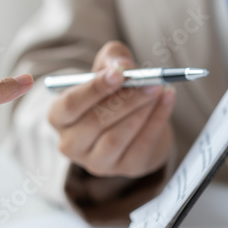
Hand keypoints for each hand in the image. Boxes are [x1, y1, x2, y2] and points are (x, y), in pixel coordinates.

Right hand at [48, 41, 175, 177]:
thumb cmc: (113, 95)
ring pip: (117, 138)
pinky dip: (158, 120)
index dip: (94, 89)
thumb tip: (125, 66)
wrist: (135, 124)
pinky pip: (141, 146)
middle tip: (149, 81)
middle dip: (125, 100)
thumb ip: (112, 59)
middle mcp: (72, 144)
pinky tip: (167, 100)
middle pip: (94, 123)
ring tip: (158, 88)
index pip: (70, 105)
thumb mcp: (108, 69)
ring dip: (141, 111)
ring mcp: (98, 162)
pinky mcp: (126, 169)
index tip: (118, 74)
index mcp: (59, 118)